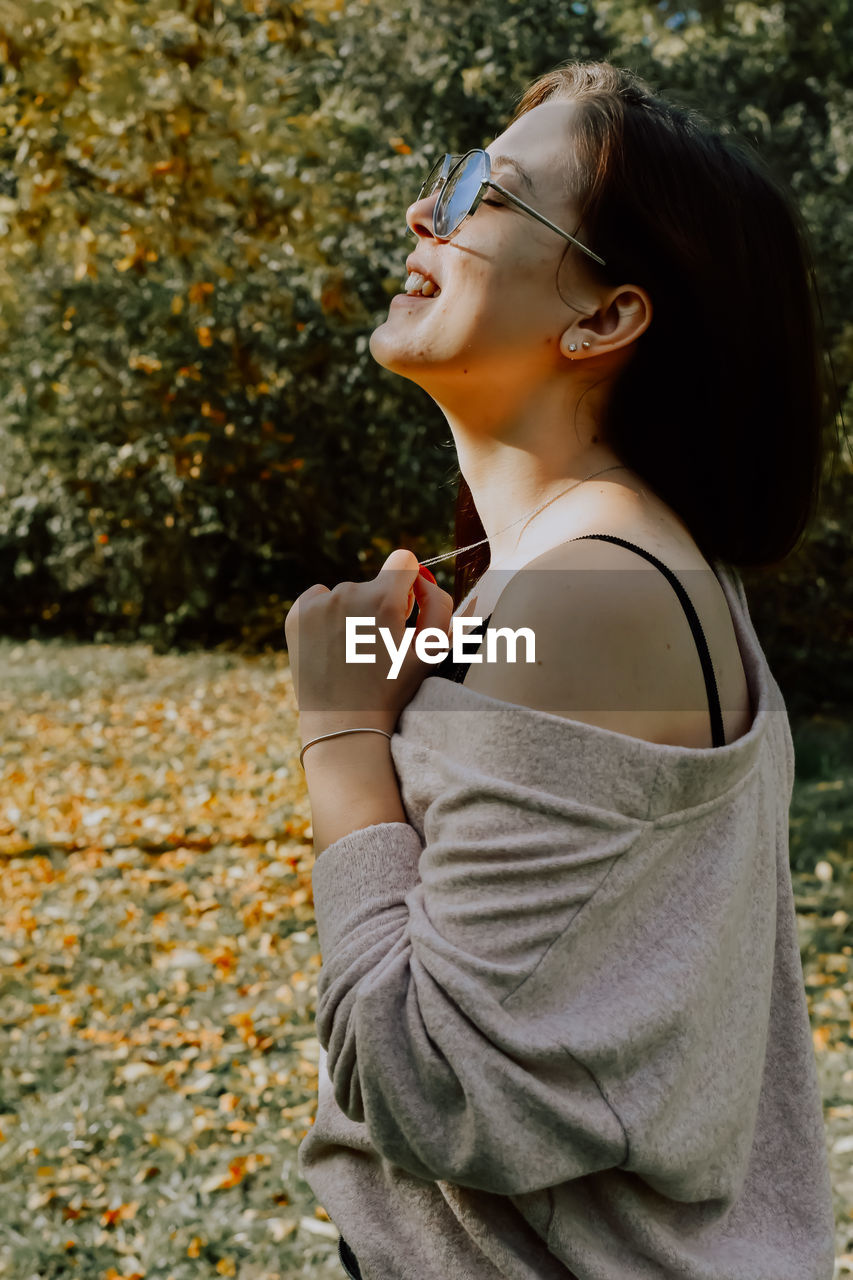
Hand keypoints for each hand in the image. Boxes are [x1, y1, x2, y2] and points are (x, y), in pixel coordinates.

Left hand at [284, 549, 453, 740]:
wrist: (343, 723)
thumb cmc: (392, 689)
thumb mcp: (432, 650)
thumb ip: (439, 605)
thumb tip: (423, 580)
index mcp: (382, 599)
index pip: (403, 561)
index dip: (410, 584)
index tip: (404, 608)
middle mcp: (347, 593)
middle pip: (374, 583)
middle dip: (380, 606)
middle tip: (378, 645)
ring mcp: (317, 603)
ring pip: (346, 593)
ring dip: (353, 612)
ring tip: (353, 651)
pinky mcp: (296, 615)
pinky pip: (318, 598)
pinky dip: (326, 614)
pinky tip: (332, 644)